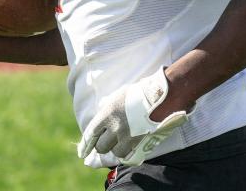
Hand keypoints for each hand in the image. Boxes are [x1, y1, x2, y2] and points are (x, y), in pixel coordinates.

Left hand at [77, 67, 193, 165]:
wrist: (163, 96)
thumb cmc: (141, 92)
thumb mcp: (120, 96)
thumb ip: (109, 108)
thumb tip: (103, 115)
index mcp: (107, 113)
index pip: (91, 133)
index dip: (86, 144)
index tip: (82, 153)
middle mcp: (115, 127)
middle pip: (101, 146)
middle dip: (103, 145)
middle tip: (109, 142)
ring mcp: (127, 137)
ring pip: (115, 152)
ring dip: (117, 149)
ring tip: (123, 141)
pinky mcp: (140, 143)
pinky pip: (128, 154)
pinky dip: (128, 153)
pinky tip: (131, 147)